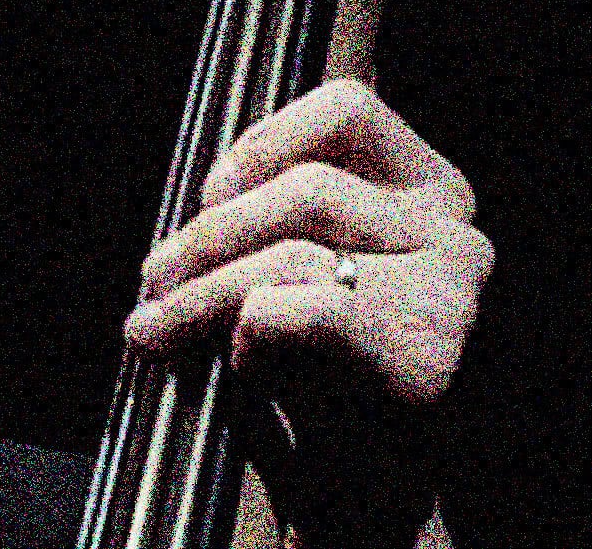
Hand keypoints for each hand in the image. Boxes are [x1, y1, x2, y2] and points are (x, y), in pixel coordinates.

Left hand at [125, 79, 489, 547]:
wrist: (365, 499)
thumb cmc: (322, 379)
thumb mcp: (300, 273)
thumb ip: (270, 220)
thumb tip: (192, 205)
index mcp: (428, 193)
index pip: (348, 109)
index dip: (263, 140)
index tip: (208, 192)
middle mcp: (454, 233)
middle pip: (303, 191)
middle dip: (205, 238)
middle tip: (153, 284)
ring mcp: (449, 293)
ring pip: (291, 252)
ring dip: (199, 295)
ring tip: (153, 331)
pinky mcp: (422, 354)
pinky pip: (296, 309)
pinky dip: (246, 335)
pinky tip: (241, 368)